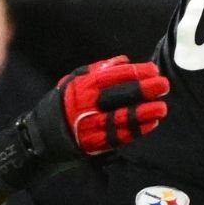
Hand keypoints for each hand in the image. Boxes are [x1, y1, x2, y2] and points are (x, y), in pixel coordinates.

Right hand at [30, 55, 168, 156]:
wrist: (40, 137)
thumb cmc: (64, 104)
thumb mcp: (74, 80)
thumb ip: (99, 70)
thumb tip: (124, 60)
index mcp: (81, 86)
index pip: (111, 76)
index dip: (134, 73)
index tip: (153, 70)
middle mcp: (85, 105)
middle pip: (118, 96)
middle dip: (142, 90)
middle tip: (163, 86)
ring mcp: (88, 126)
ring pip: (120, 119)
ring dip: (142, 114)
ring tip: (162, 108)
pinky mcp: (92, 144)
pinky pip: (116, 137)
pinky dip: (135, 131)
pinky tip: (151, 124)